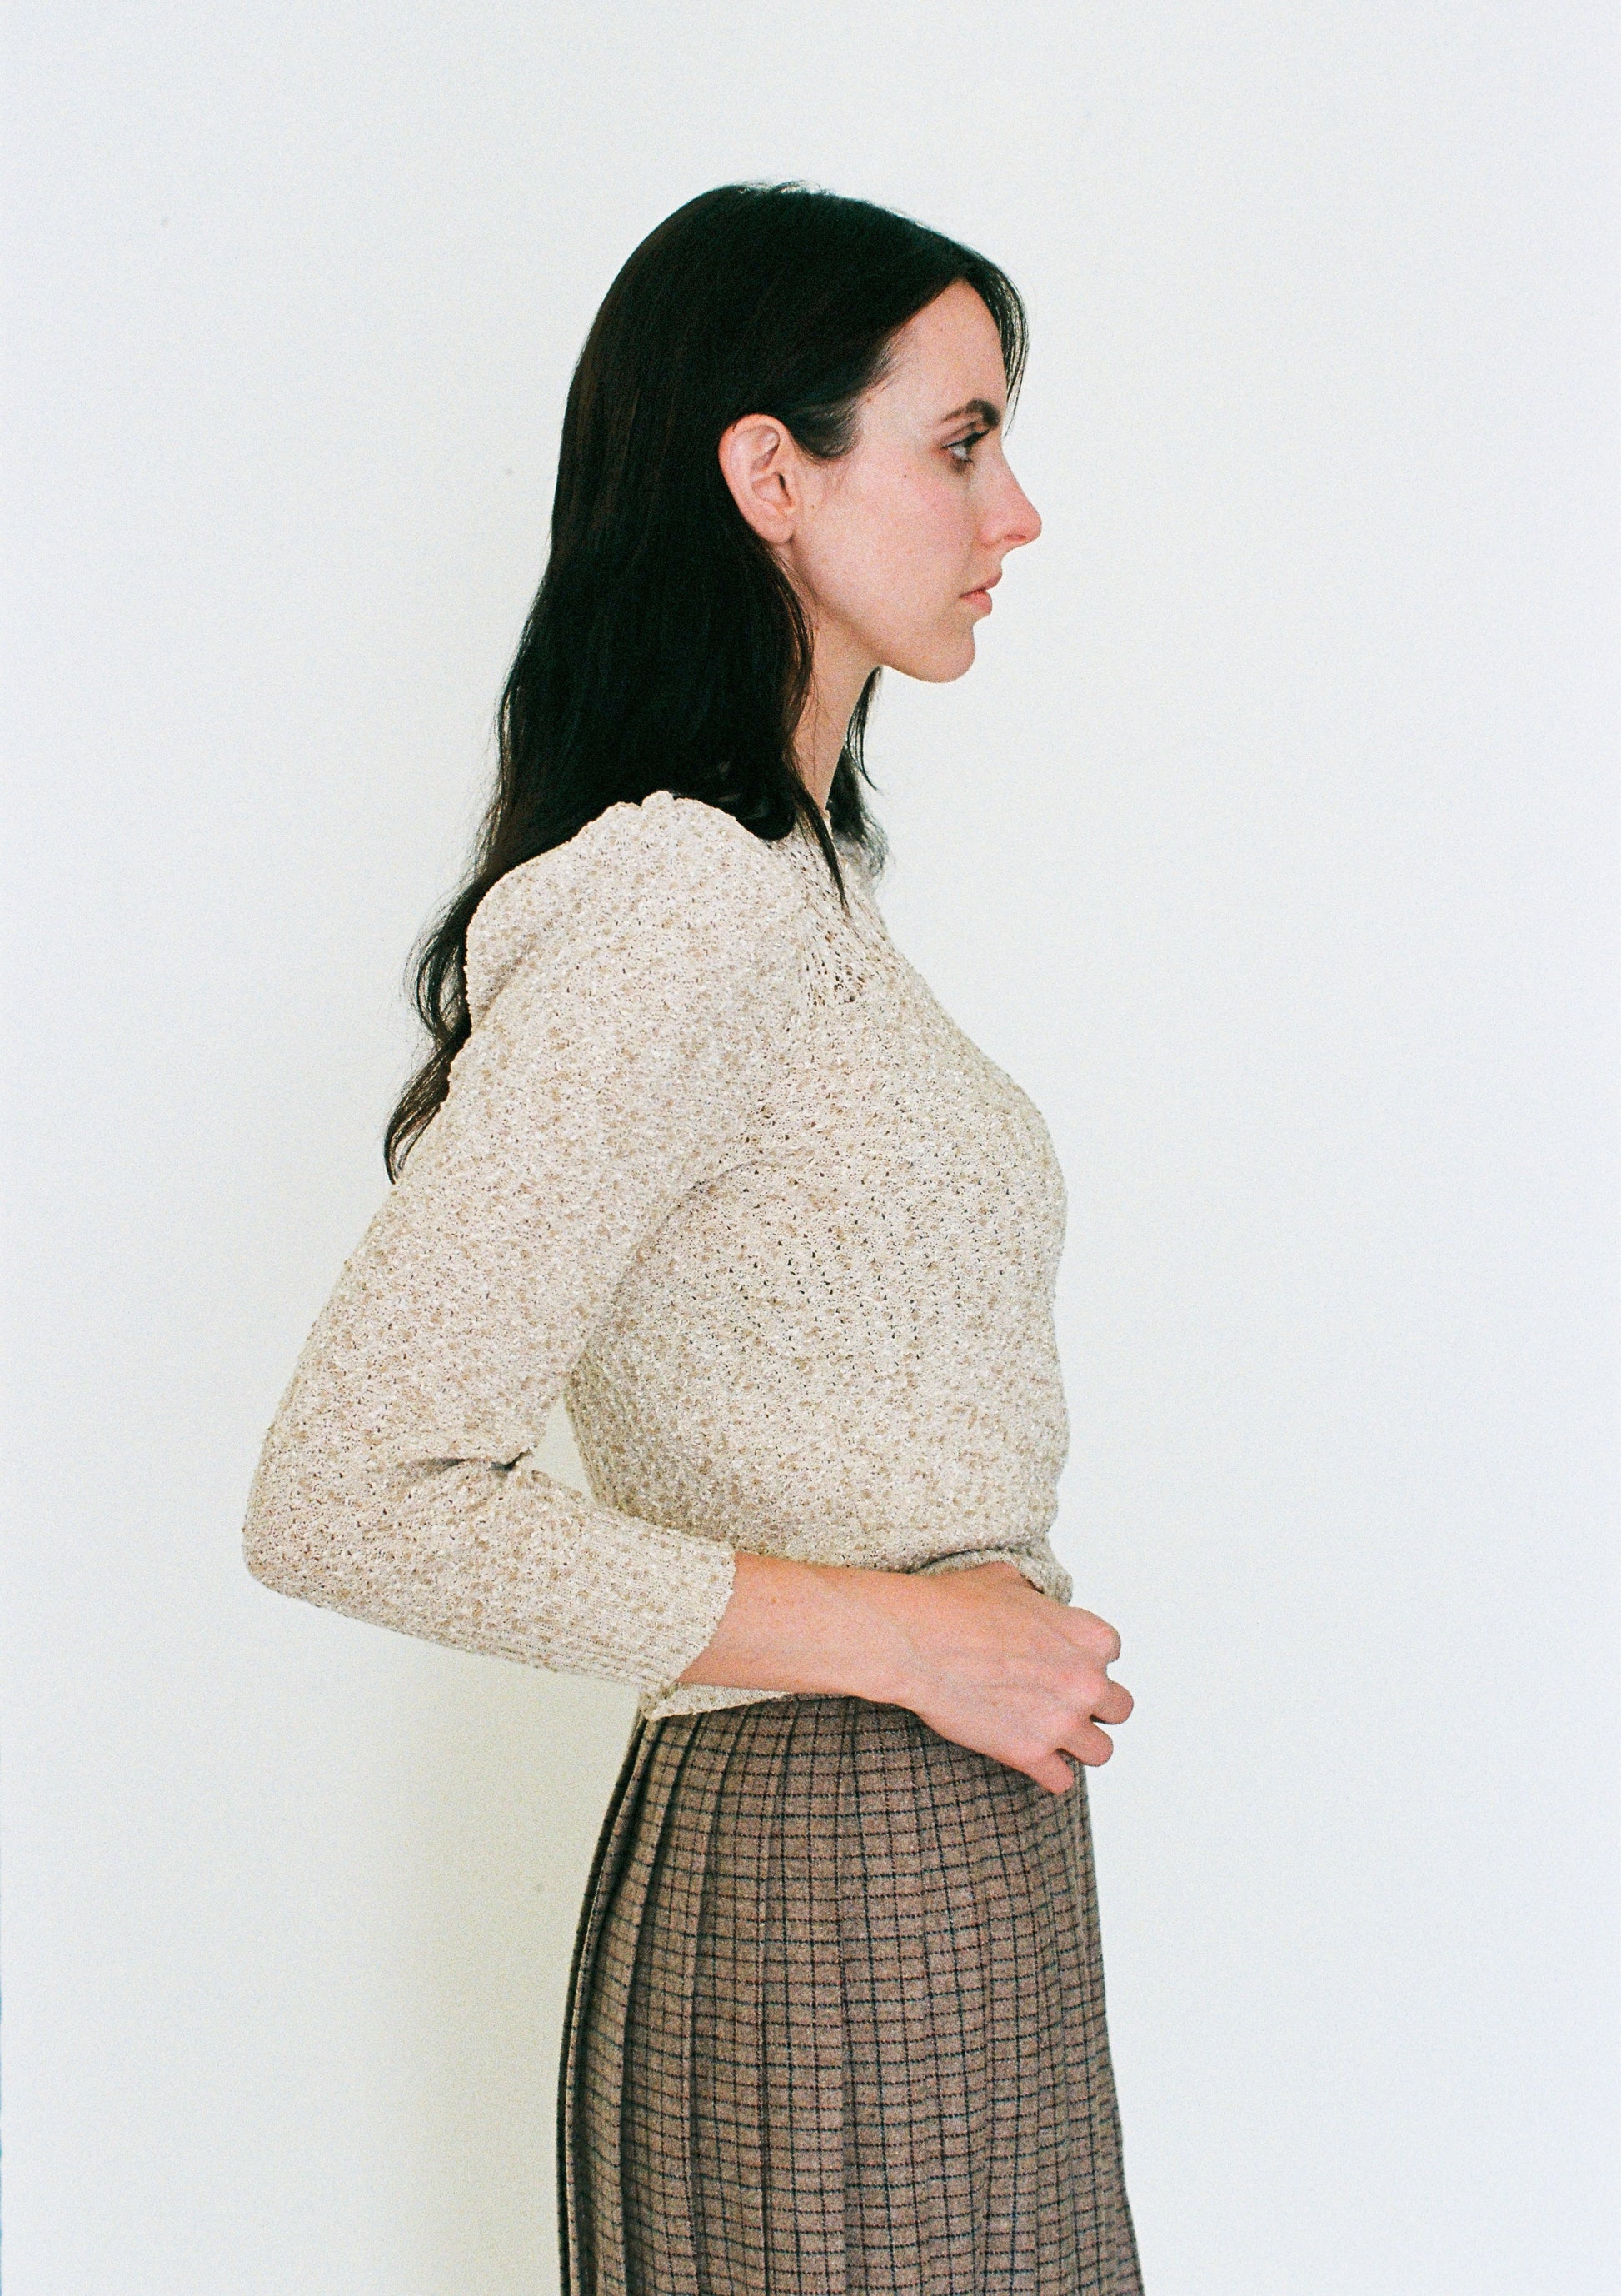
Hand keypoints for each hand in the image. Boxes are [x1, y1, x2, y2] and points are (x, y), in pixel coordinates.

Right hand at [883, 1560, 1133, 1795]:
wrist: (917, 1641)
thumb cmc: (954, 1608)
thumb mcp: (1006, 1581)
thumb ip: (1036, 1599)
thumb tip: (1033, 1603)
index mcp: (1088, 1636)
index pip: (1112, 1654)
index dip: (1083, 1657)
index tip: (1059, 1660)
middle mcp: (1085, 1681)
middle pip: (1120, 1708)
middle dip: (1094, 1705)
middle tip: (1062, 1701)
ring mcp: (1061, 1722)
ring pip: (1102, 1752)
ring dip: (1079, 1745)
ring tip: (1051, 1735)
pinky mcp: (1030, 1755)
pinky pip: (1062, 1781)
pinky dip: (1048, 1773)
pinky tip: (1029, 1757)